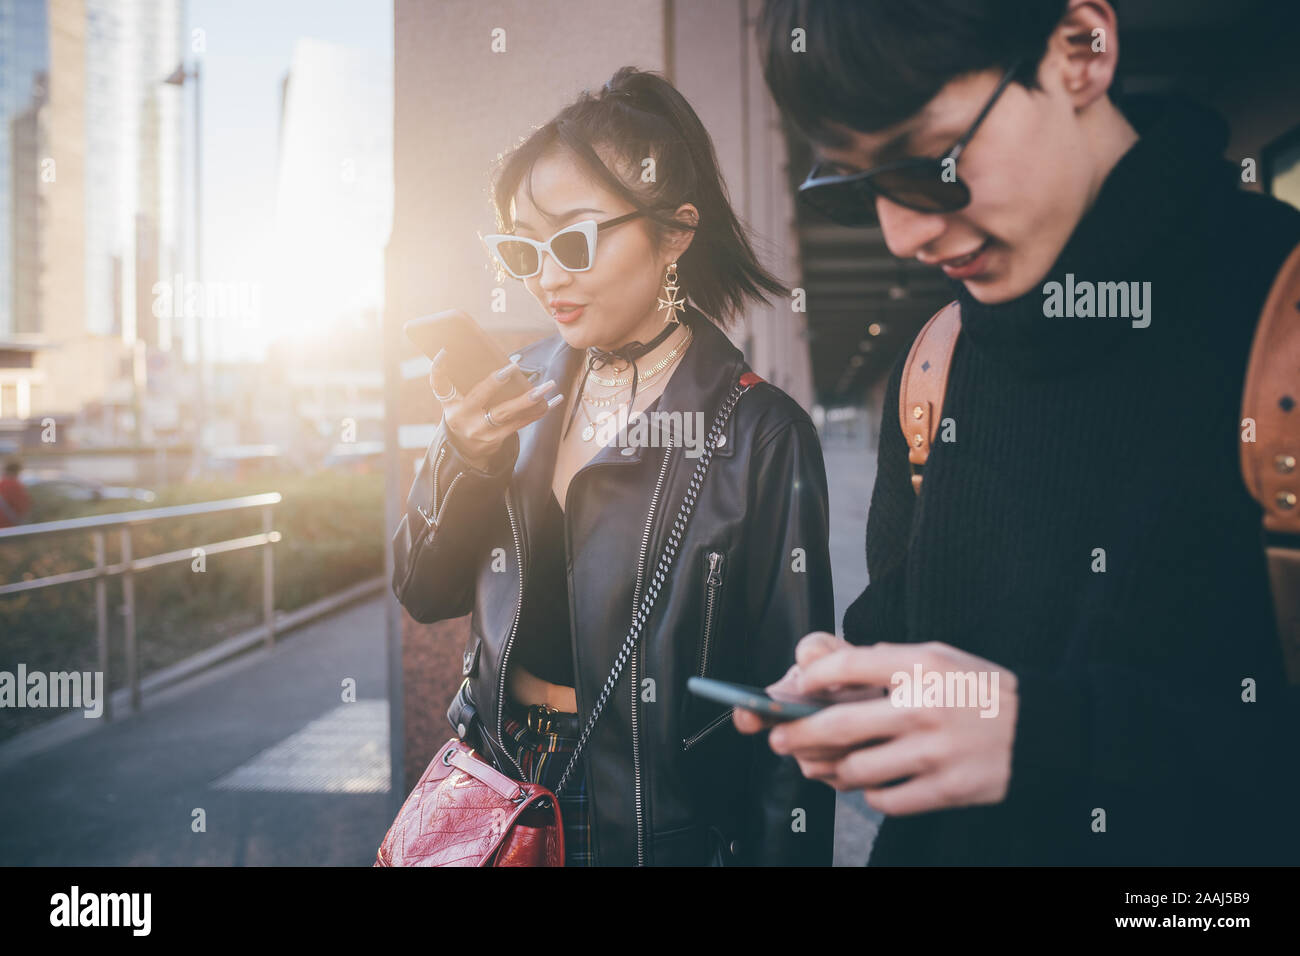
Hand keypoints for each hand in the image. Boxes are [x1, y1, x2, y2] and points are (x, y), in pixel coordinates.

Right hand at [430, 349, 562, 468]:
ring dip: (529, 399)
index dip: (438, 367)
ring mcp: (481, 430)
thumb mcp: (457, 400)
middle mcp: (462, 417)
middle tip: (511, 367)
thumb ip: (466, 381)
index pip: (439, 383)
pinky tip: (554, 401)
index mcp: (450, 403)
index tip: (444, 351)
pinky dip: (539, 411)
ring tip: (547, 387)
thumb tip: (501, 357)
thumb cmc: (465, 414)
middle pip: (479, 396)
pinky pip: (521, 422)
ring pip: (506, 412)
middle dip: (495, 382)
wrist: (466, 450)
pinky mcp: (498, 438)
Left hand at [738, 635, 1019, 814]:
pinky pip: (885, 800)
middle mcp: (925, 709)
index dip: (810, 676)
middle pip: (838, 724)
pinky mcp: (946, 790)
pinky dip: (869, 794)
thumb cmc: (981, 690)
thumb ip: (885, 659)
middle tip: (777, 737)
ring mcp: (935, 753)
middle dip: (796, 733)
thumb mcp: (938, 656)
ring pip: (856, 769)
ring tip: (824, 764)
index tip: (796, 686)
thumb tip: (827, 667)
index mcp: (922, 667)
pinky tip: (871, 782)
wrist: (1042, 730)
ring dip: (831, 768)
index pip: (847, 665)